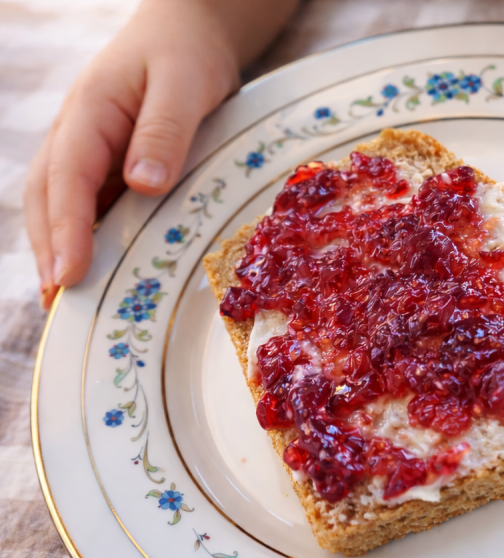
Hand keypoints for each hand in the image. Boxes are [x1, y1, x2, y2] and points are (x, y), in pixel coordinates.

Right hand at [25, 0, 297, 309]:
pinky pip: (89, 210)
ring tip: (71, 307)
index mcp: (89, 112)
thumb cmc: (185, 55)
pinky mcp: (106, 169)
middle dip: (51, 253)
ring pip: (62, 210)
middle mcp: (76, 136)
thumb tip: (145, 183)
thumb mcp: (184, 82)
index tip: (69, 274)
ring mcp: (87, 154)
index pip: (68, 177)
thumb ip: (166, 130)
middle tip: (62, 308)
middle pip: (50, 201)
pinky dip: (87, 244)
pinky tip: (100, 278)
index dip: (67, 230)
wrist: (186, 36)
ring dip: (62, 254)